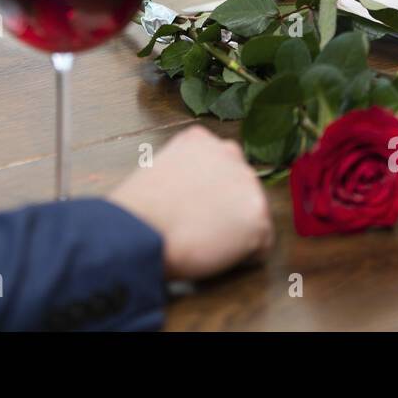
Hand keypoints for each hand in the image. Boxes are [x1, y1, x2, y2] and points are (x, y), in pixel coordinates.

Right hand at [108, 125, 273, 280]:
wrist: (141, 231)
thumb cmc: (138, 211)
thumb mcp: (156, 169)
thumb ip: (184, 170)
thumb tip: (195, 192)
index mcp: (201, 139)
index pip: (218, 166)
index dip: (207, 193)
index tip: (193, 207)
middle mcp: (229, 153)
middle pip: (238, 188)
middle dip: (225, 208)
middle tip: (198, 226)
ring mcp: (247, 183)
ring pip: (251, 215)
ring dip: (234, 230)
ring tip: (202, 239)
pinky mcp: (258, 217)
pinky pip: (259, 247)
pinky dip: (241, 257)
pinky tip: (213, 253)